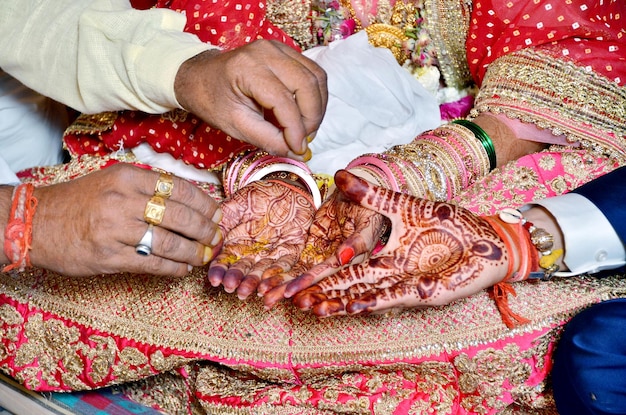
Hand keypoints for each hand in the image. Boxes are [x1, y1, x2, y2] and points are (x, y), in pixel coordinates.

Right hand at [17, 163, 221, 276]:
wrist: (35, 223)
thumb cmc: (80, 201)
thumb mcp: (113, 181)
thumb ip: (149, 187)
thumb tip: (193, 201)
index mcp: (127, 177)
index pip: (180, 189)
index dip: (205, 204)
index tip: (217, 213)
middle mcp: (122, 201)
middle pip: (180, 216)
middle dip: (206, 230)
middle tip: (216, 237)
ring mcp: (114, 230)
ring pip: (170, 243)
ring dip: (194, 252)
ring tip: (205, 256)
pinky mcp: (108, 257)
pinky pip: (152, 264)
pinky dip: (173, 268)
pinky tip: (183, 268)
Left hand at [174, 40, 327, 159]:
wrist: (199, 76)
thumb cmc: (212, 100)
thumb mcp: (235, 125)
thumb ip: (267, 139)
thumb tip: (296, 152)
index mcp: (248, 68)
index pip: (284, 100)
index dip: (296, 128)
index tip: (298, 149)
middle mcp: (267, 52)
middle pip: (307, 84)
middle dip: (311, 117)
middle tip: (304, 139)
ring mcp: (279, 48)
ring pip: (316, 77)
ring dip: (317, 107)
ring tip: (305, 128)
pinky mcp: (286, 51)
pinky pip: (312, 73)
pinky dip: (314, 96)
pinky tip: (304, 113)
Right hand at [207, 179, 314, 298]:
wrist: (286, 187)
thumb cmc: (258, 195)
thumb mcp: (236, 205)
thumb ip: (223, 222)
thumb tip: (209, 241)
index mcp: (236, 244)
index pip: (225, 261)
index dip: (219, 271)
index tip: (215, 280)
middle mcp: (252, 253)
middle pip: (243, 270)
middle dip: (237, 280)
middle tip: (231, 288)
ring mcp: (271, 254)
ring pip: (262, 272)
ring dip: (254, 283)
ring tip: (247, 291)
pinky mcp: (291, 252)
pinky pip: (285, 266)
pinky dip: (278, 276)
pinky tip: (269, 285)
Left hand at [258, 178, 386, 307]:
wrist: (355, 193)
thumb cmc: (368, 201)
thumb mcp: (368, 218)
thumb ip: (358, 238)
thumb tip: (343, 257)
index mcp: (359, 259)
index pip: (332, 272)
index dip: (312, 282)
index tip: (292, 292)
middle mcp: (343, 265)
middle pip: (316, 281)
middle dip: (293, 291)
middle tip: (271, 299)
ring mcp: (328, 259)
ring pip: (306, 276)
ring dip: (286, 286)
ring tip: (264, 296)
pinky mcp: (317, 251)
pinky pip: (300, 265)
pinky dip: (285, 273)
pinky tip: (267, 282)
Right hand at [291, 170, 508, 316]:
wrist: (484, 236)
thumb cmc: (447, 224)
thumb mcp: (402, 206)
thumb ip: (370, 195)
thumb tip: (338, 174)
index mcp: (382, 258)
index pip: (342, 269)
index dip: (316, 276)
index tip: (289, 284)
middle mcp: (389, 275)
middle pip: (346, 286)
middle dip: (318, 295)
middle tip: (289, 302)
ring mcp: (404, 284)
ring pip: (363, 295)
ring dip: (337, 302)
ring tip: (311, 308)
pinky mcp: (422, 290)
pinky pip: (392, 296)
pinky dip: (370, 301)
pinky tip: (350, 306)